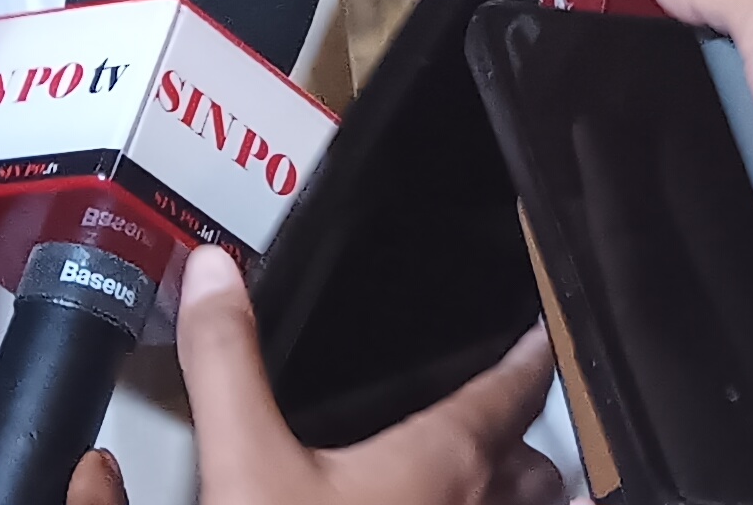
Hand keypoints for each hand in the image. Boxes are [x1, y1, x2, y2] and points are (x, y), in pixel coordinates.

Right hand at [132, 243, 562, 504]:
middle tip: (505, 423)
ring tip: (515, 491)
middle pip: (533, 467)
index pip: (507, 391)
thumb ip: (227, 361)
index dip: (524, 358)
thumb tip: (213, 270)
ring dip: (528, 502)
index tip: (539, 337)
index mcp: (442, 463)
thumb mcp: (243, 464)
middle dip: (520, 443)